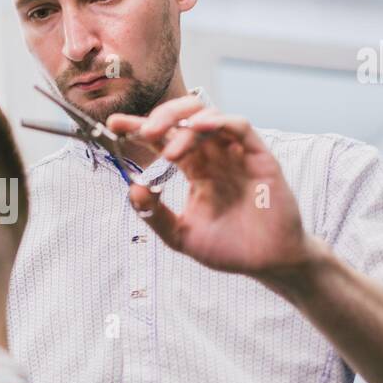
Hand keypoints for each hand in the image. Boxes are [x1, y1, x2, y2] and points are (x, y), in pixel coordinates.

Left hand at [106, 98, 311, 278]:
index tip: (114, 124)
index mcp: (195, 170)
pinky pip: (240, 127)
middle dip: (160, 118)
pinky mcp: (259, 157)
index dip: (139, 128)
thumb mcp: (181, 236)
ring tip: (167, 147)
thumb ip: (155, 215)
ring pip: (209, 118)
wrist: (267, 264)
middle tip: (142, 130)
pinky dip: (218, 122)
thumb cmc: (229, 248)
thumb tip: (132, 188)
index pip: (164, 140)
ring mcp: (237, 154)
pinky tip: (199, 129)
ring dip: (185, 124)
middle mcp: (214, 157)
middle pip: (184, 119)